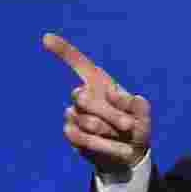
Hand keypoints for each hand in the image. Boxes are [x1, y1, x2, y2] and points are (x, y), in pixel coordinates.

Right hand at [43, 33, 151, 174]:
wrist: (129, 154)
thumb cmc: (137, 127)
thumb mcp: (144, 115)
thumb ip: (137, 105)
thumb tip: (112, 95)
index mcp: (101, 83)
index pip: (79, 63)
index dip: (63, 50)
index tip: (46, 37)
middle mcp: (84, 95)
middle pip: (81, 97)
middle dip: (109, 114)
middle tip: (128, 125)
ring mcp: (74, 114)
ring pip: (86, 121)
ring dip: (109, 132)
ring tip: (122, 137)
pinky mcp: (71, 133)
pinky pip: (80, 137)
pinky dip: (102, 145)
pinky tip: (118, 149)